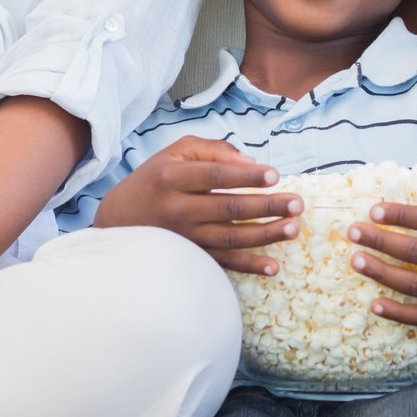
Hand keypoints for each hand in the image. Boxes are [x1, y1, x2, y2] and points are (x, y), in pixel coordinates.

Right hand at [92, 135, 301, 274]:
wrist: (119, 218)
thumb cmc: (155, 178)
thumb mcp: (176, 152)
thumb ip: (213, 150)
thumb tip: (250, 162)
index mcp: (173, 177)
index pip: (216, 175)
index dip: (246, 175)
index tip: (275, 175)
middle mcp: (177, 208)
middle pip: (228, 208)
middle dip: (266, 206)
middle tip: (297, 203)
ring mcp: (183, 237)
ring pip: (229, 237)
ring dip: (265, 235)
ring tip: (293, 228)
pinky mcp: (189, 256)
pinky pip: (222, 262)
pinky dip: (248, 266)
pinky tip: (273, 266)